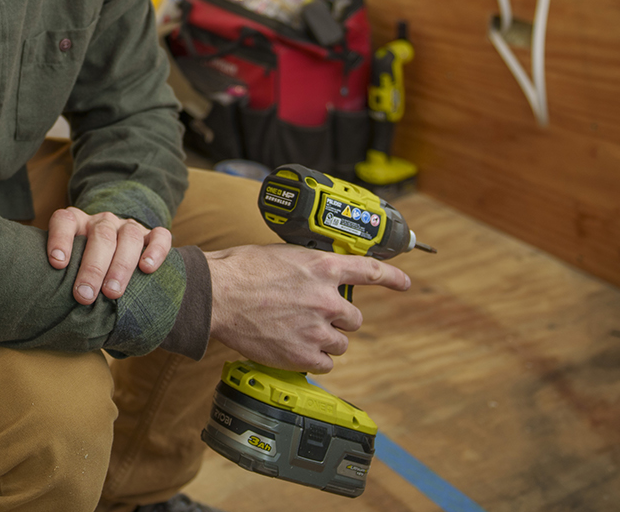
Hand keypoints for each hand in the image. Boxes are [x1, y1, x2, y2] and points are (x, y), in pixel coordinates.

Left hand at [47, 207, 171, 305]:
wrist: (117, 255)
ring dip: (120, 265)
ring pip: (129, 236)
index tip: (57, 264)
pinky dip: (155, 251)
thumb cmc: (85, 269)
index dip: (60, 239)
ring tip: (112, 292)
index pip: (65, 221)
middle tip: (84, 295)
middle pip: (101, 235)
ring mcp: (128, 227)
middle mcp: (103, 221)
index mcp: (78, 224)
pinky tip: (147, 268)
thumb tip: (50, 308)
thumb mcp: (71, 267)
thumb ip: (62, 277)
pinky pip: (160, 236)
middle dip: (92, 267)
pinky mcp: (152, 236)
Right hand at [204, 244, 411, 372]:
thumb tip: (316, 276)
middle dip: (337, 319)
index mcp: (322, 267)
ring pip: (340, 343)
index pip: (370, 270)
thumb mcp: (280, 255)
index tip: (404, 282)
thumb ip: (307, 267)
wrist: (215, 296)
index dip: (392, 277)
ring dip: (324, 339)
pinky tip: (293, 348)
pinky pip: (325, 363)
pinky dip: (312, 358)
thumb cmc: (239, 270)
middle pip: (354, 318)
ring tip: (295, 332)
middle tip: (311, 316)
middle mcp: (326, 298)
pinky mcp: (304, 355)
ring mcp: (317, 329)